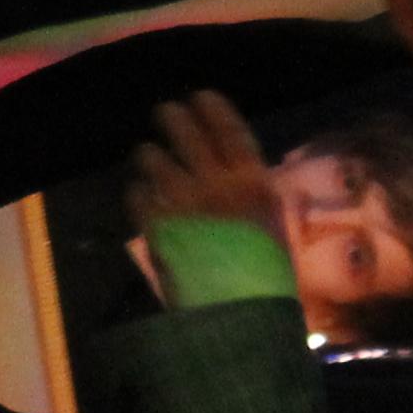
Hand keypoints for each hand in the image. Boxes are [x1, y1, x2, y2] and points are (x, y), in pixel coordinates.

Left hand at [123, 93, 297, 308]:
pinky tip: (140, 195)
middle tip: (165, 112)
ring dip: (149, 154)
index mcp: (254, 183)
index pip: (230, 130)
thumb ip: (260, 199)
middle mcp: (217, 184)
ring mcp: (184, 203)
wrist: (238, 317)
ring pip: (155, 160)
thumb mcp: (275, 229)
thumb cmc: (266, 279)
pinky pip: (138, 195)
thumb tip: (254, 176)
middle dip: (173, 118)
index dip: (213, 109)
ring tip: (147, 154)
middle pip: (187, 134)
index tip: (201, 95)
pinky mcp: (156, 225)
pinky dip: (137, 193)